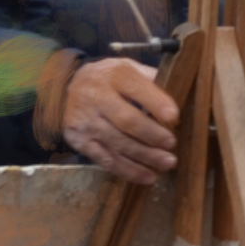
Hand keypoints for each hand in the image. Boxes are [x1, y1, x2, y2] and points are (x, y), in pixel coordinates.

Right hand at [60, 58, 180, 185]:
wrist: (65, 89)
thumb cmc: (107, 81)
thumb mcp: (126, 69)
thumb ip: (149, 79)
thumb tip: (180, 90)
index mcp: (113, 75)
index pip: (136, 88)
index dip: (155, 103)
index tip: (174, 116)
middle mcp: (96, 97)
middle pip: (126, 120)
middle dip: (152, 134)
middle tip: (171, 144)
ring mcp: (87, 121)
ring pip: (118, 143)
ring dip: (144, 156)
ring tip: (167, 163)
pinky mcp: (81, 142)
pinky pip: (106, 160)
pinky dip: (128, 171)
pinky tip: (147, 176)